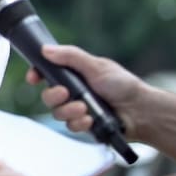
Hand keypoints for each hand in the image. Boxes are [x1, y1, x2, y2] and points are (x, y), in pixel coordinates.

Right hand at [26, 45, 145, 140]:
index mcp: (74, 74)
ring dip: (69, 111)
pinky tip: (90, 120)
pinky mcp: (83, 124)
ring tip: (85, 109)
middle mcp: (73, 91)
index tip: (33, 78)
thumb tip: (46, 49)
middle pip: (48, 95)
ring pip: (57, 112)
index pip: (47, 72)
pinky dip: (79, 123)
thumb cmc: (123, 85)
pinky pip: (70, 126)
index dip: (36, 75)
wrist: (141, 112)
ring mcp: (77, 108)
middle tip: (66, 93)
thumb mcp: (96, 66)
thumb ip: (71, 57)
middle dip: (54, 96)